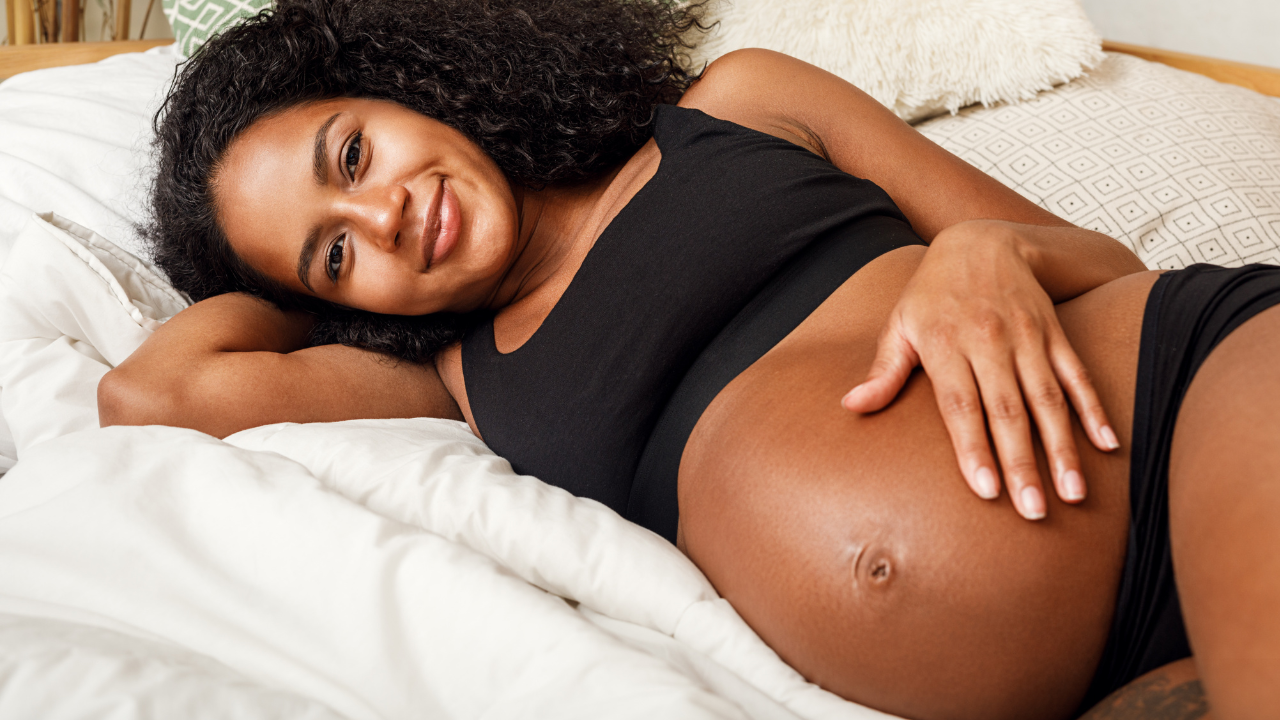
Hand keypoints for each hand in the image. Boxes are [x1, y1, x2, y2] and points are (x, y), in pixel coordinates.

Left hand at [841, 221, 1119, 518]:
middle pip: (1008, 411)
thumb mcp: (900, 324)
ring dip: (1063, 447)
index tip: (987, 490)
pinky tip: (1106, 445)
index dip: (974, 448)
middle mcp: (989, 342)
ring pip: (1048, 399)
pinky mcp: (1055, 333)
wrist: (981, 239)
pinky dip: (1093, 409)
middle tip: (1034, 512)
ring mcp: (1027, 338)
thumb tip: (852, 406)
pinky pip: (1077, 374)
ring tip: (1073, 492)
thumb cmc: (932, 293)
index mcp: (946, 345)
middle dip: (1023, 464)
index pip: (961, 406)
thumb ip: (883, 370)